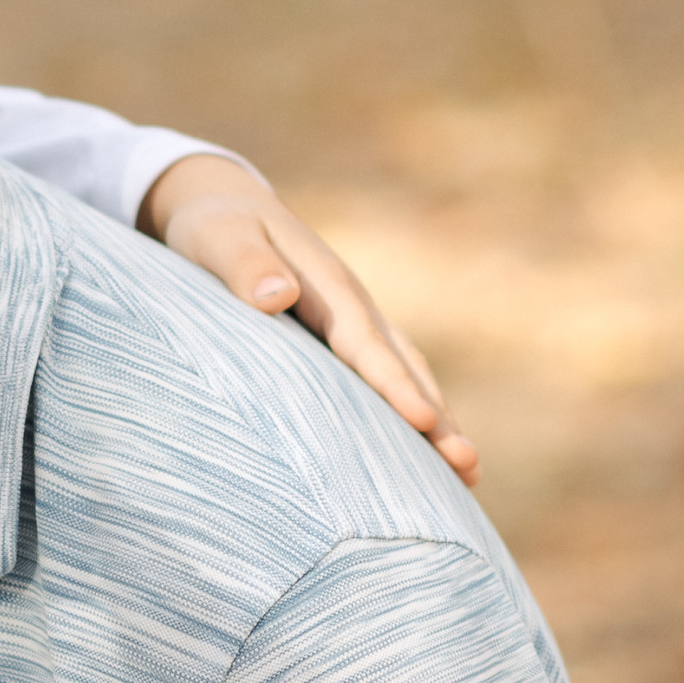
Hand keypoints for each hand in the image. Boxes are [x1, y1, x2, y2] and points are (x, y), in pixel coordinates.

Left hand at [140, 153, 478, 485]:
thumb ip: (243, 264)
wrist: (226, 206)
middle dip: (437, 417)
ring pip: (406, 375)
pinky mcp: (342, 340)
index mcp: (328, 286)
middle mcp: (353, 306)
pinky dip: (409, 416)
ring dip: (437, 422)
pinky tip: (422, 458)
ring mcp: (354, 323)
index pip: (365, 343)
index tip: (424, 422)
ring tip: (467, 476)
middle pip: (404, 366)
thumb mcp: (218, 238)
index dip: (393, 384)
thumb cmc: (216, 227)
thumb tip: (278, 296)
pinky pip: (385, 379)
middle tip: (468, 467)